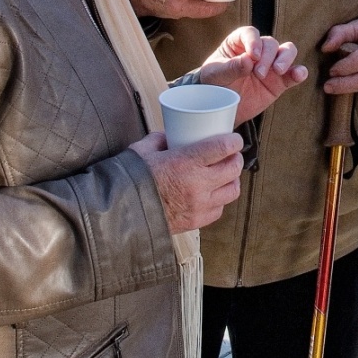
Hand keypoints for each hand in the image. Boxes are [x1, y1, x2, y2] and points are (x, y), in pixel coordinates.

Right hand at [129, 131, 243, 232]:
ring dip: (232, 180)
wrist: (122, 213)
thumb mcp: (143, 150)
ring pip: (232, 191)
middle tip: (231, 155)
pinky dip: (220, 200)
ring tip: (225, 175)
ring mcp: (199, 205)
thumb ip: (159, 139)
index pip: (224, 148)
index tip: (234, 139)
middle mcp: (198, 184)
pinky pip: (219, 209)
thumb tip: (170, 135)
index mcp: (186, 162)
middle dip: (235, 159)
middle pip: (233, 169)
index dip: (234, 141)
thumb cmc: (130, 179)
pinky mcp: (197, 221)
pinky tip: (212, 194)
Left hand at [195, 26, 308, 123]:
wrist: (222, 108)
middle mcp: (257, 50)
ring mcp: (271, 64)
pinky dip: (299, 72)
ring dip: (286, 58)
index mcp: (238, 42)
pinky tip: (298, 75)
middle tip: (258, 74)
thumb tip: (248, 60)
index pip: (250, 33)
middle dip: (267, 57)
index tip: (253, 56)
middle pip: (270, 43)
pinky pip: (294, 73)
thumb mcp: (216, 75)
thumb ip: (231, 67)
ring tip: (278, 71)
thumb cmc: (214, 85)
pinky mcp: (280, 81)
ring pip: (287, 51)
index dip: (253, 41)